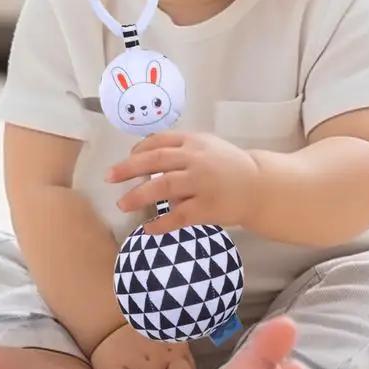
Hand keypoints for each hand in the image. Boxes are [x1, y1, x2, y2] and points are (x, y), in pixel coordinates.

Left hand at [105, 131, 260, 233]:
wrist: (259, 186)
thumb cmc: (227, 165)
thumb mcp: (207, 146)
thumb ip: (180, 149)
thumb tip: (144, 161)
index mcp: (194, 141)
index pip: (160, 140)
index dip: (138, 149)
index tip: (126, 158)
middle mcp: (196, 159)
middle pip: (155, 160)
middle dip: (128, 168)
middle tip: (109, 177)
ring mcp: (202, 183)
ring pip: (164, 187)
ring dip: (139, 195)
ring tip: (123, 203)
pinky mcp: (208, 207)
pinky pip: (179, 216)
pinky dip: (161, 224)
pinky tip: (149, 229)